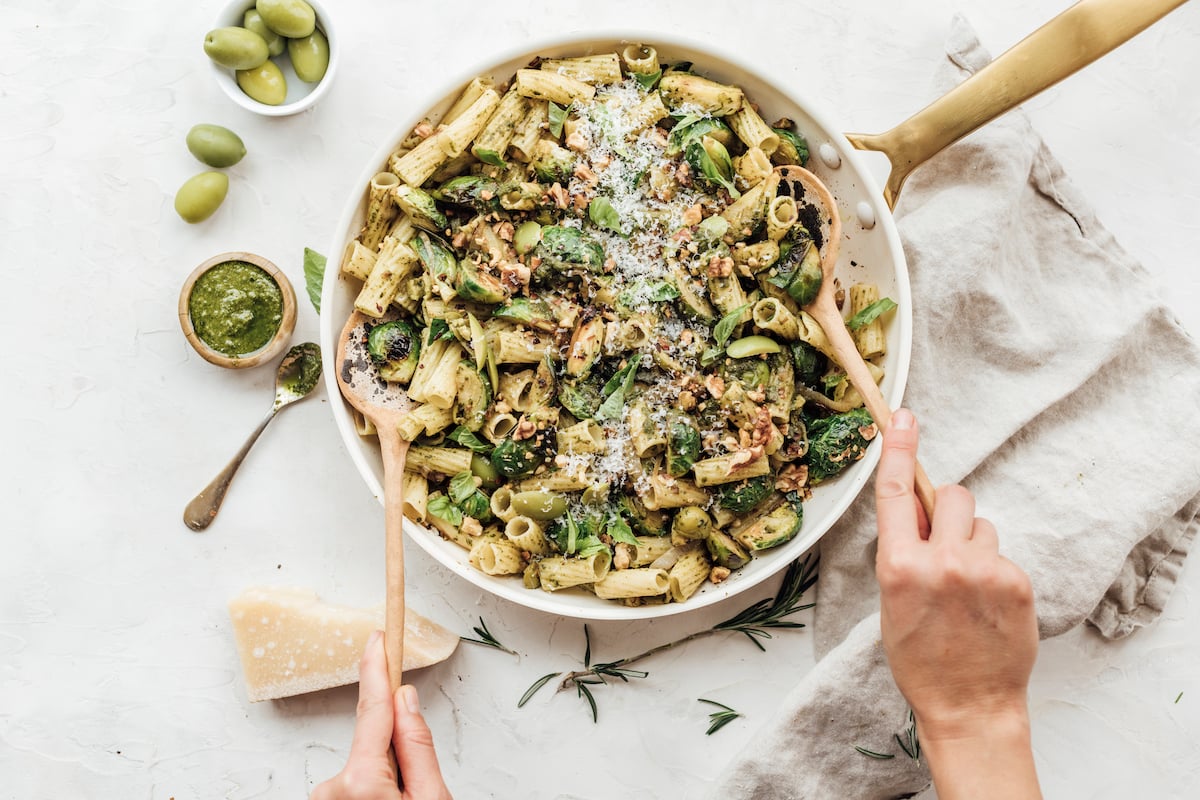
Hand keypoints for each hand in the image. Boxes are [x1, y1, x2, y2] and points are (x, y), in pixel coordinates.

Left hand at [312, 631, 452, 799]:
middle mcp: (334, 787)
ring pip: (367, 760)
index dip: (378, 669)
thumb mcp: (430, 797)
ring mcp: (327, 798)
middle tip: (417, 784)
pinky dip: (376, 785)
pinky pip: (357, 779)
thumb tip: (405, 699)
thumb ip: (418, 746)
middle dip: (399, 746)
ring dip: (388, 772)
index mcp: (361, 780)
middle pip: (375, 739)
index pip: (374, 709)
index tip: (379, 638)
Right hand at [875, 409, 1040, 798]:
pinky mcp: (1016, 582)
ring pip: (982, 525)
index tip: (903, 416)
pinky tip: (989, 607)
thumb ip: (904, 551)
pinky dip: (995, 572)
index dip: (899, 449)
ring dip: (975, 545)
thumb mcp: (893, 601)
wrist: (969, 705)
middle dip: (950, 513)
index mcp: (899, 565)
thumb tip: (919, 511)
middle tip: (946, 548)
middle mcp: (941, 561)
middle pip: (954, 497)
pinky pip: (1002, 554)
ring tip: (969, 590)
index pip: (896, 493)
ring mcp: (983, 571)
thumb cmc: (921, 658)